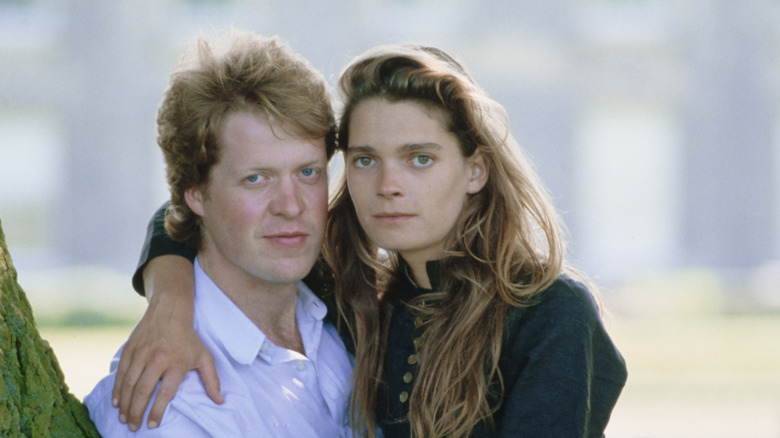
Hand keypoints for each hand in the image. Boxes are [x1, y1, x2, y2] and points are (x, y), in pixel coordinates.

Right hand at [112, 256, 222, 430]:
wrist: (170, 311)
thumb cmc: (188, 338)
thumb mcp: (204, 357)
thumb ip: (211, 380)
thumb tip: (219, 401)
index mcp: (177, 363)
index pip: (165, 393)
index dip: (157, 411)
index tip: (152, 425)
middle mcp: (158, 358)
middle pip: (143, 391)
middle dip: (136, 412)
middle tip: (133, 427)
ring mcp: (142, 353)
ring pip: (129, 383)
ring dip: (125, 404)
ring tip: (124, 418)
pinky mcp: (130, 348)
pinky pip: (121, 373)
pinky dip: (117, 389)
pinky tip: (117, 402)